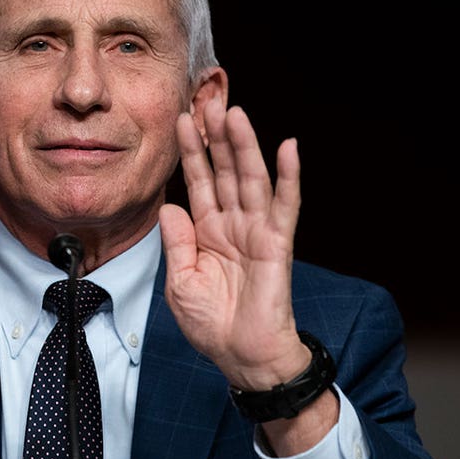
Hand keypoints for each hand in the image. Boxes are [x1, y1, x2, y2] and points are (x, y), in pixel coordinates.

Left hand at [160, 97, 336, 451]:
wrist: (242, 357)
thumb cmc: (213, 325)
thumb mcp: (180, 282)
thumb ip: (178, 242)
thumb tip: (170, 206)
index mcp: (207, 232)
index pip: (197, 182)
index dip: (189, 153)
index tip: (179, 120)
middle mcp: (233, 224)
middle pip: (223, 171)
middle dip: (215, 137)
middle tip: (205, 101)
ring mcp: (257, 231)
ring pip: (250, 179)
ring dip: (243, 146)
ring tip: (234, 113)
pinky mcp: (277, 244)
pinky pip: (284, 206)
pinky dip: (288, 177)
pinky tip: (288, 148)